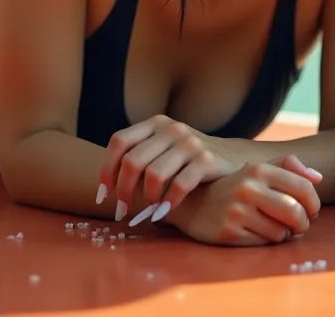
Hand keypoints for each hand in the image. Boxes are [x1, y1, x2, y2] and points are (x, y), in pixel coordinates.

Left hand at [95, 114, 238, 222]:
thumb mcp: (162, 149)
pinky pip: (179, 184)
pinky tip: (164, 212)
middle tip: (123, 210)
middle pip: (133, 161)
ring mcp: (191, 142)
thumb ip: (138, 159)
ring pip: (153, 174)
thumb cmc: (186, 161)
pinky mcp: (207, 159)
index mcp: (155, 123)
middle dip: (123, 190)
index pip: (119, 142)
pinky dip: (168, 202)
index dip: (106, 169)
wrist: (231, 159)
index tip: (103, 194)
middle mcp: (171, 128)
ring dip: (145, 198)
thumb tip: (105, 191)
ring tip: (147, 210)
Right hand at [174, 156, 323, 246]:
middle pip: (295, 212)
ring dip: (283, 234)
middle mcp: (247, 188)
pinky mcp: (228, 232)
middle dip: (303, 224)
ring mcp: (237, 211)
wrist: (193, 203)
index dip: (314, 203)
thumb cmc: (235, 187)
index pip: (303, 187)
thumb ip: (289, 167)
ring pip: (280, 232)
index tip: (312, 211)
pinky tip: (257, 234)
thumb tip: (318, 178)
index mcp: (259, 169)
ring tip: (274, 228)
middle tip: (299, 226)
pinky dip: (266, 242)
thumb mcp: (258, 169)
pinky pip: (263, 244)